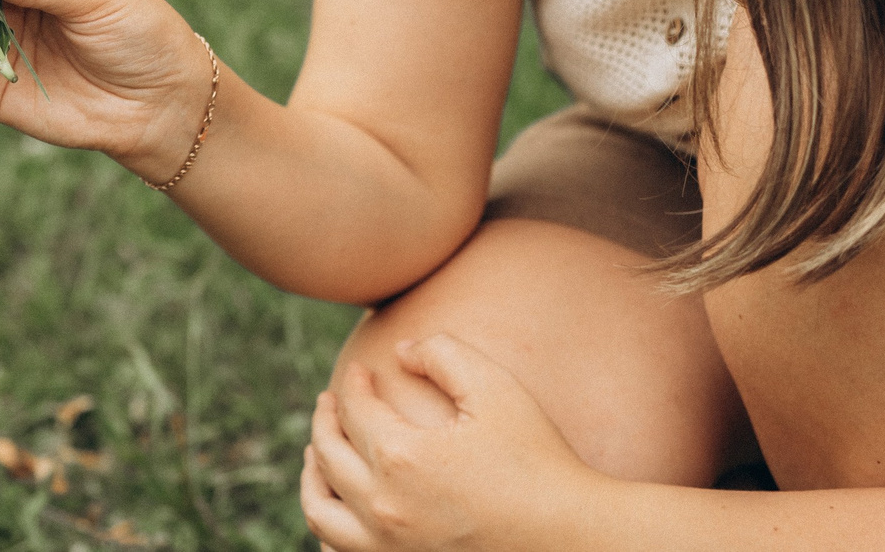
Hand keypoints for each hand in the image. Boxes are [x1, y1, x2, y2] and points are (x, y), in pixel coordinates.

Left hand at [302, 334, 602, 551]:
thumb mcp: (495, 388)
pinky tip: (341, 508)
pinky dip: (329, 527)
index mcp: (402, 457)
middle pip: (328, 456)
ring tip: (318, 453)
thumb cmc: (537, 458)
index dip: (353, 384)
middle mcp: (384, 507)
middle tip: (329, 402)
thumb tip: (400, 351)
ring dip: (312, 475)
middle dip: (324, 421)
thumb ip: (442, 352)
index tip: (360, 371)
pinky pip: (339, 551)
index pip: (355, 410)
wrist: (572, 536)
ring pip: (321, 511)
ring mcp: (389, 548)